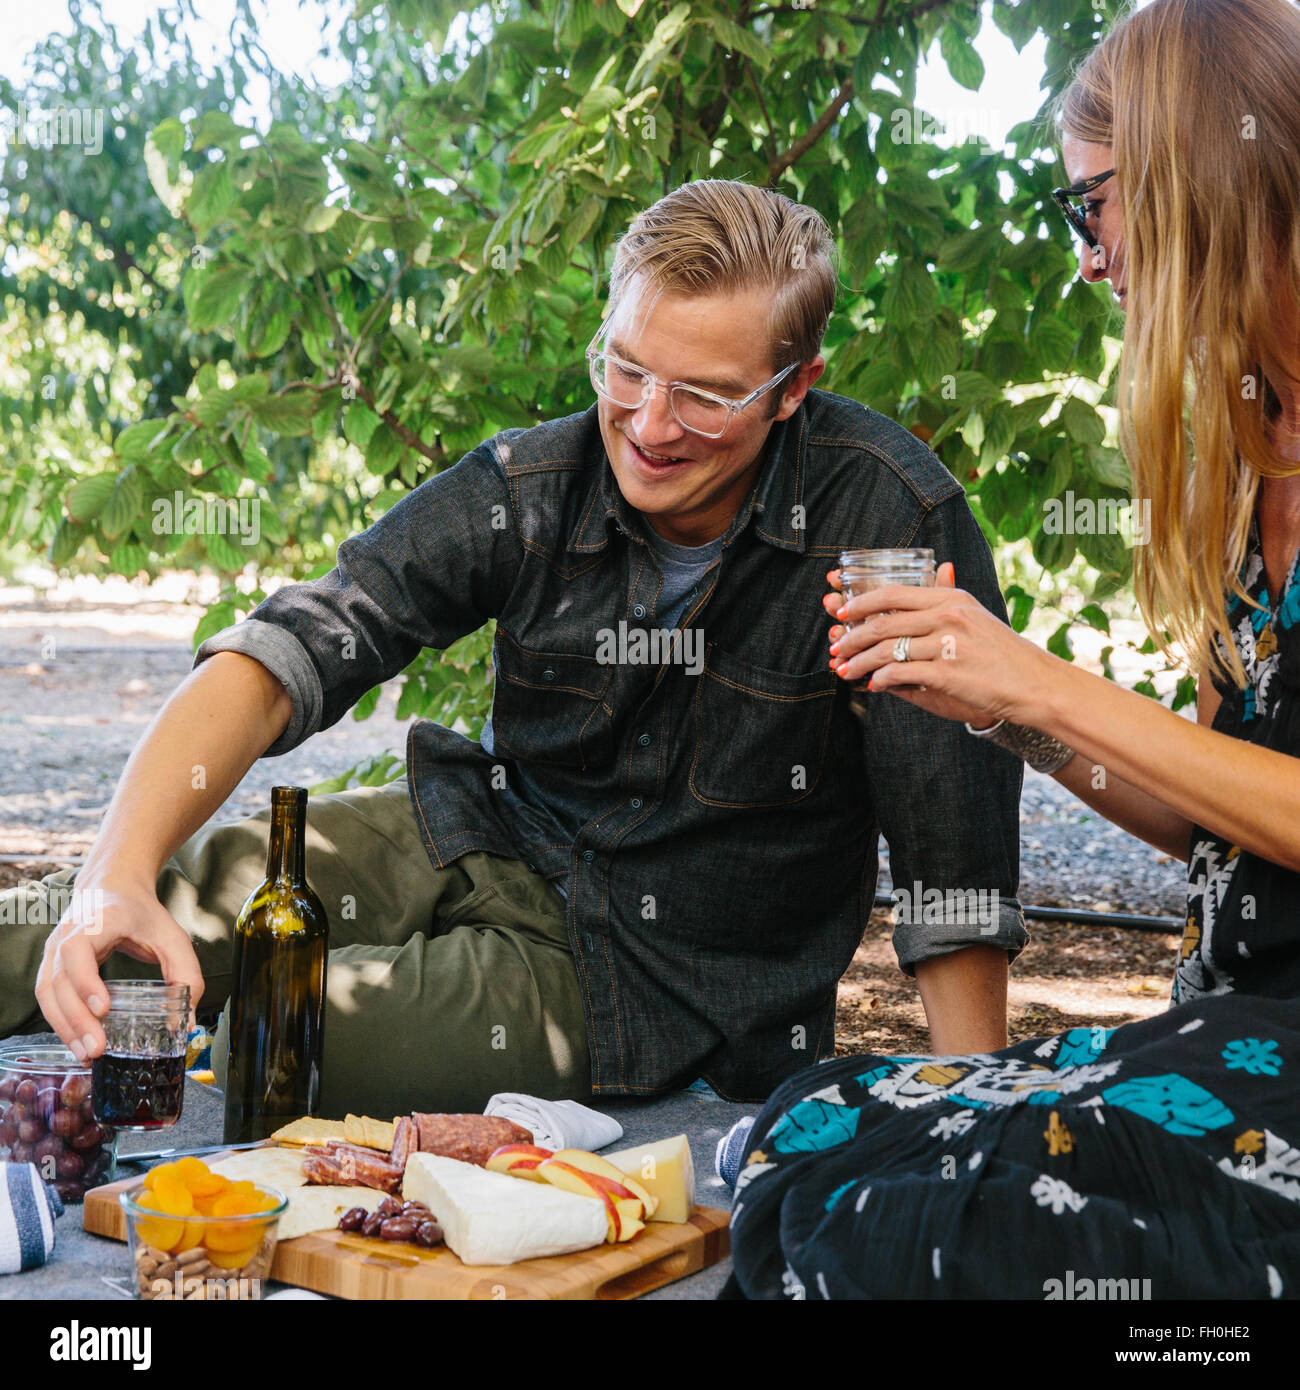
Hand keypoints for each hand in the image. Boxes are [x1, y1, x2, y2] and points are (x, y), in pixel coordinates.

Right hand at [35, 878, 203, 1061]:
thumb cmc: (142, 914)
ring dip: (65, 1027)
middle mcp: (66, 935)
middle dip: (77, 1018)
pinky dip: (60, 1022)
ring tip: (87, 1055)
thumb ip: (186, 974)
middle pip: (60, 980)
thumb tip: (187, 1022)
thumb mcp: (172, 936)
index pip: (77, 950)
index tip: (104, 1008)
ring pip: (48, 993)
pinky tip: (77, 1043)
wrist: (113, 888)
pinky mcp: (51, 965)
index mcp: (97, 921)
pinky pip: (48, 997)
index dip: (86, 980)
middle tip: (97, 1048)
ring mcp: (53, 950)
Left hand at [822, 562, 1054, 728]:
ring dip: (860, 662)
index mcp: (951, 598)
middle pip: (884, 622)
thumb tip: (942, 567)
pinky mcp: (947, 674)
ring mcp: (947, 645)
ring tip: (845, 670)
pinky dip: (881, 680)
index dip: (861, 602)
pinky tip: (872, 686)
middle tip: (836, 648)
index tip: (841, 612)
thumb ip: (951, 594)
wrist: (1034, 684)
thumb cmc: (1002, 652)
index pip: (893, 593)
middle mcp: (948, 616)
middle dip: (852, 637)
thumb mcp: (978, 613)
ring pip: (887, 650)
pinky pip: (901, 674)